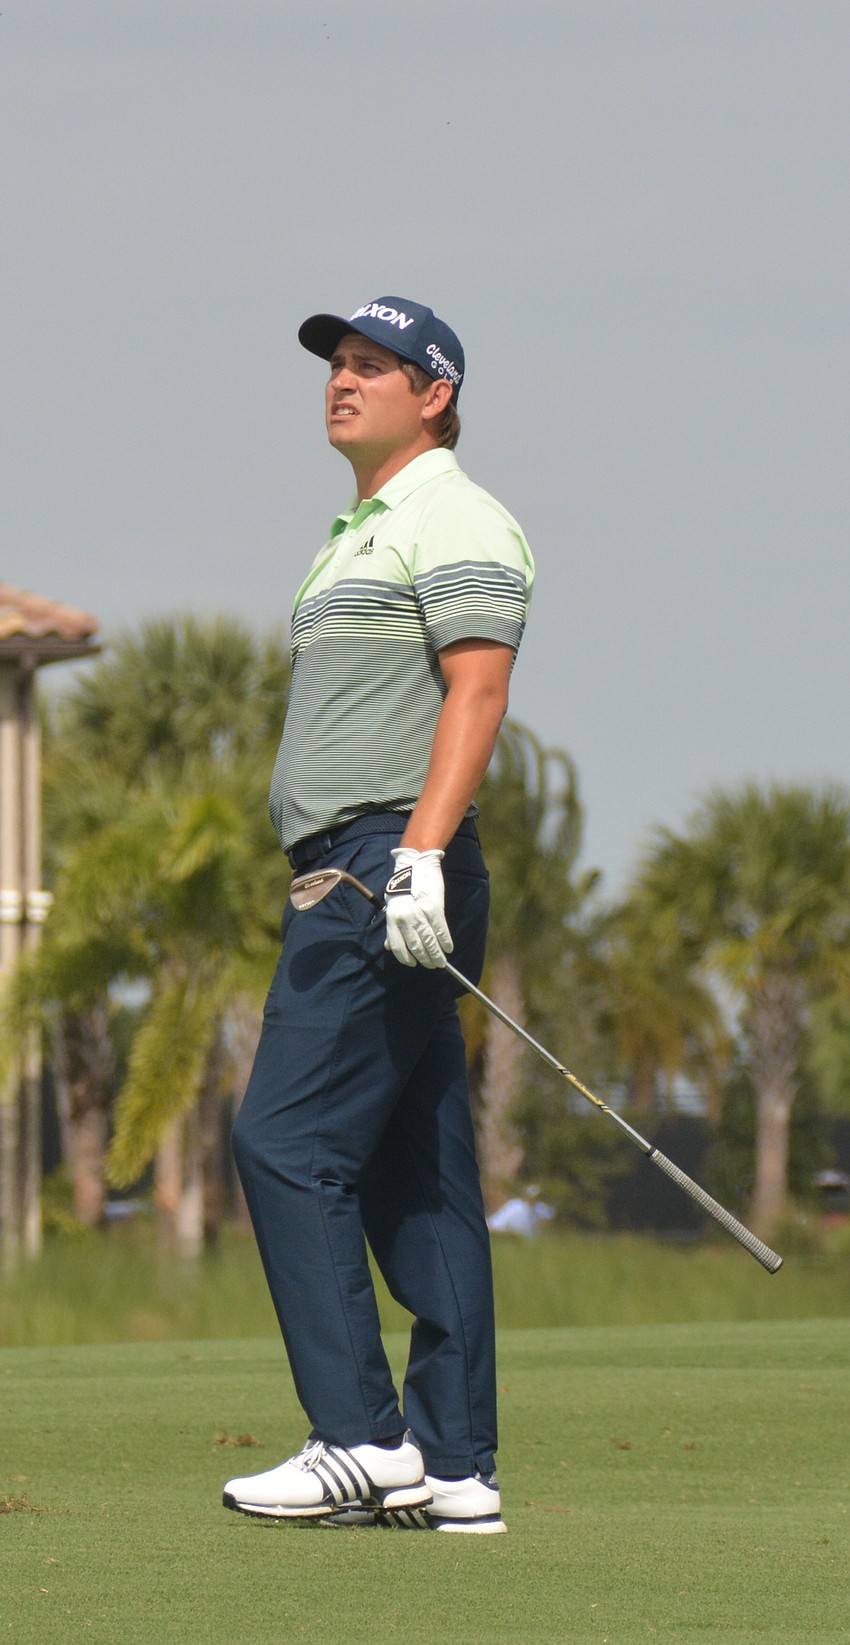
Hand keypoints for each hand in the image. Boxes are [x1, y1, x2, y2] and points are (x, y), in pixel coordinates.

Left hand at [384, 848, 453, 968]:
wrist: (415, 864)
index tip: (413, 963)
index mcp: (392, 919)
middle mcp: (405, 919)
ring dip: (437, 954)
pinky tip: (449, 948)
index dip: (406, 958)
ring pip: (429, 941)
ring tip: (441, 961)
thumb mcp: (392, 905)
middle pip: (416, 947)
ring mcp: (420, 914)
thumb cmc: (402, 885)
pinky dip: (445, 941)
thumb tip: (389, 946)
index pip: (398, 947)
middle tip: (432, 965)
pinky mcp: (435, 908)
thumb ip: (392, 926)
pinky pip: (441, 930)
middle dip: (425, 959)